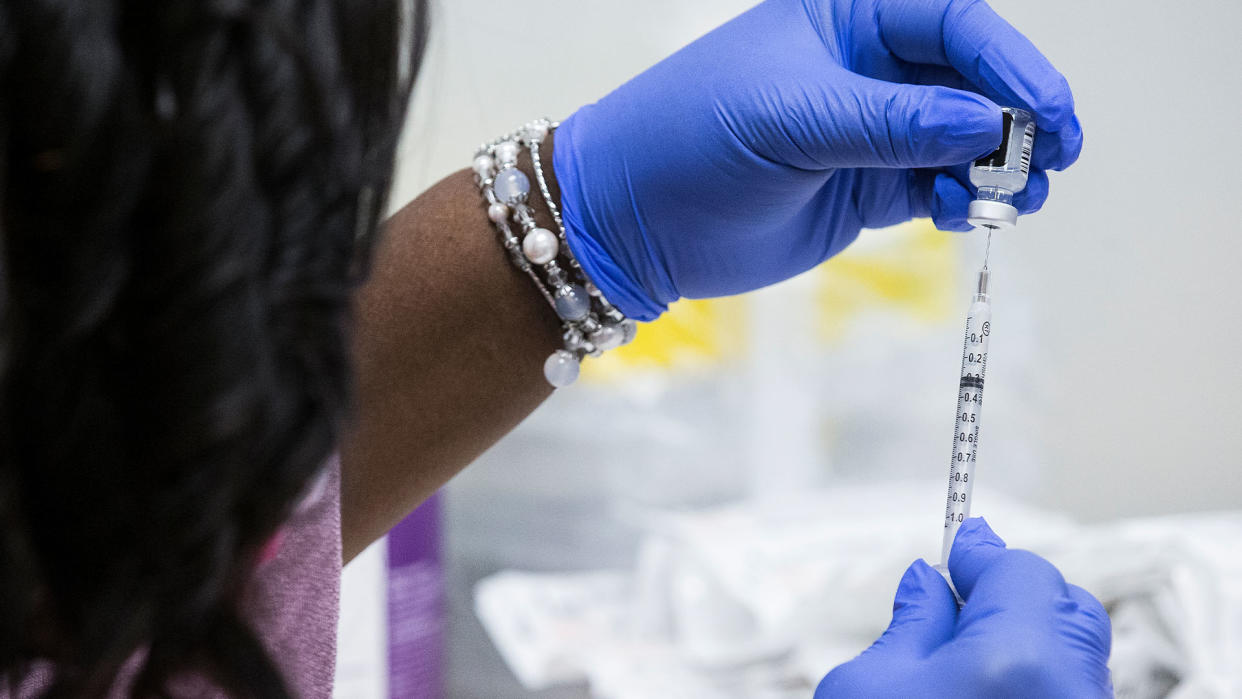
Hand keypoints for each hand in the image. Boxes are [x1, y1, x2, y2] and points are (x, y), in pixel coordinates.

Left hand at [553, 0, 1081, 319]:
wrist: (630, 222)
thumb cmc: (687, 139)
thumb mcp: (790, 119)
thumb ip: (891, 122)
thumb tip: (988, 124)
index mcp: (846, 15)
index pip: (952, 22)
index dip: (1008, 62)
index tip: (1048, 109)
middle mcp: (865, 67)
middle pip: (971, 79)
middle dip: (1018, 116)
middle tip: (1055, 156)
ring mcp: (868, 131)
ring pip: (963, 140)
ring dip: (1000, 166)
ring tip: (1020, 197)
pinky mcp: (863, 187)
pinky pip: (936, 187)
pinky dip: (965, 200)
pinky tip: (970, 214)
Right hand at [815, 518, 1111, 697]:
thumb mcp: (867, 685)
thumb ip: (909, 623)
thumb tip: (927, 584)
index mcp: (1017, 658)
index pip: (1019, 570)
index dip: (981, 556)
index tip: (960, 546)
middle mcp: (1070, 688)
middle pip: (1068, 607)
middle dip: (1018, 595)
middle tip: (960, 606)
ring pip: (1075, 655)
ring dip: (1029, 642)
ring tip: (966, 661)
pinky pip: (1070, 690)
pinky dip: (1038, 678)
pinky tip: (989, 692)